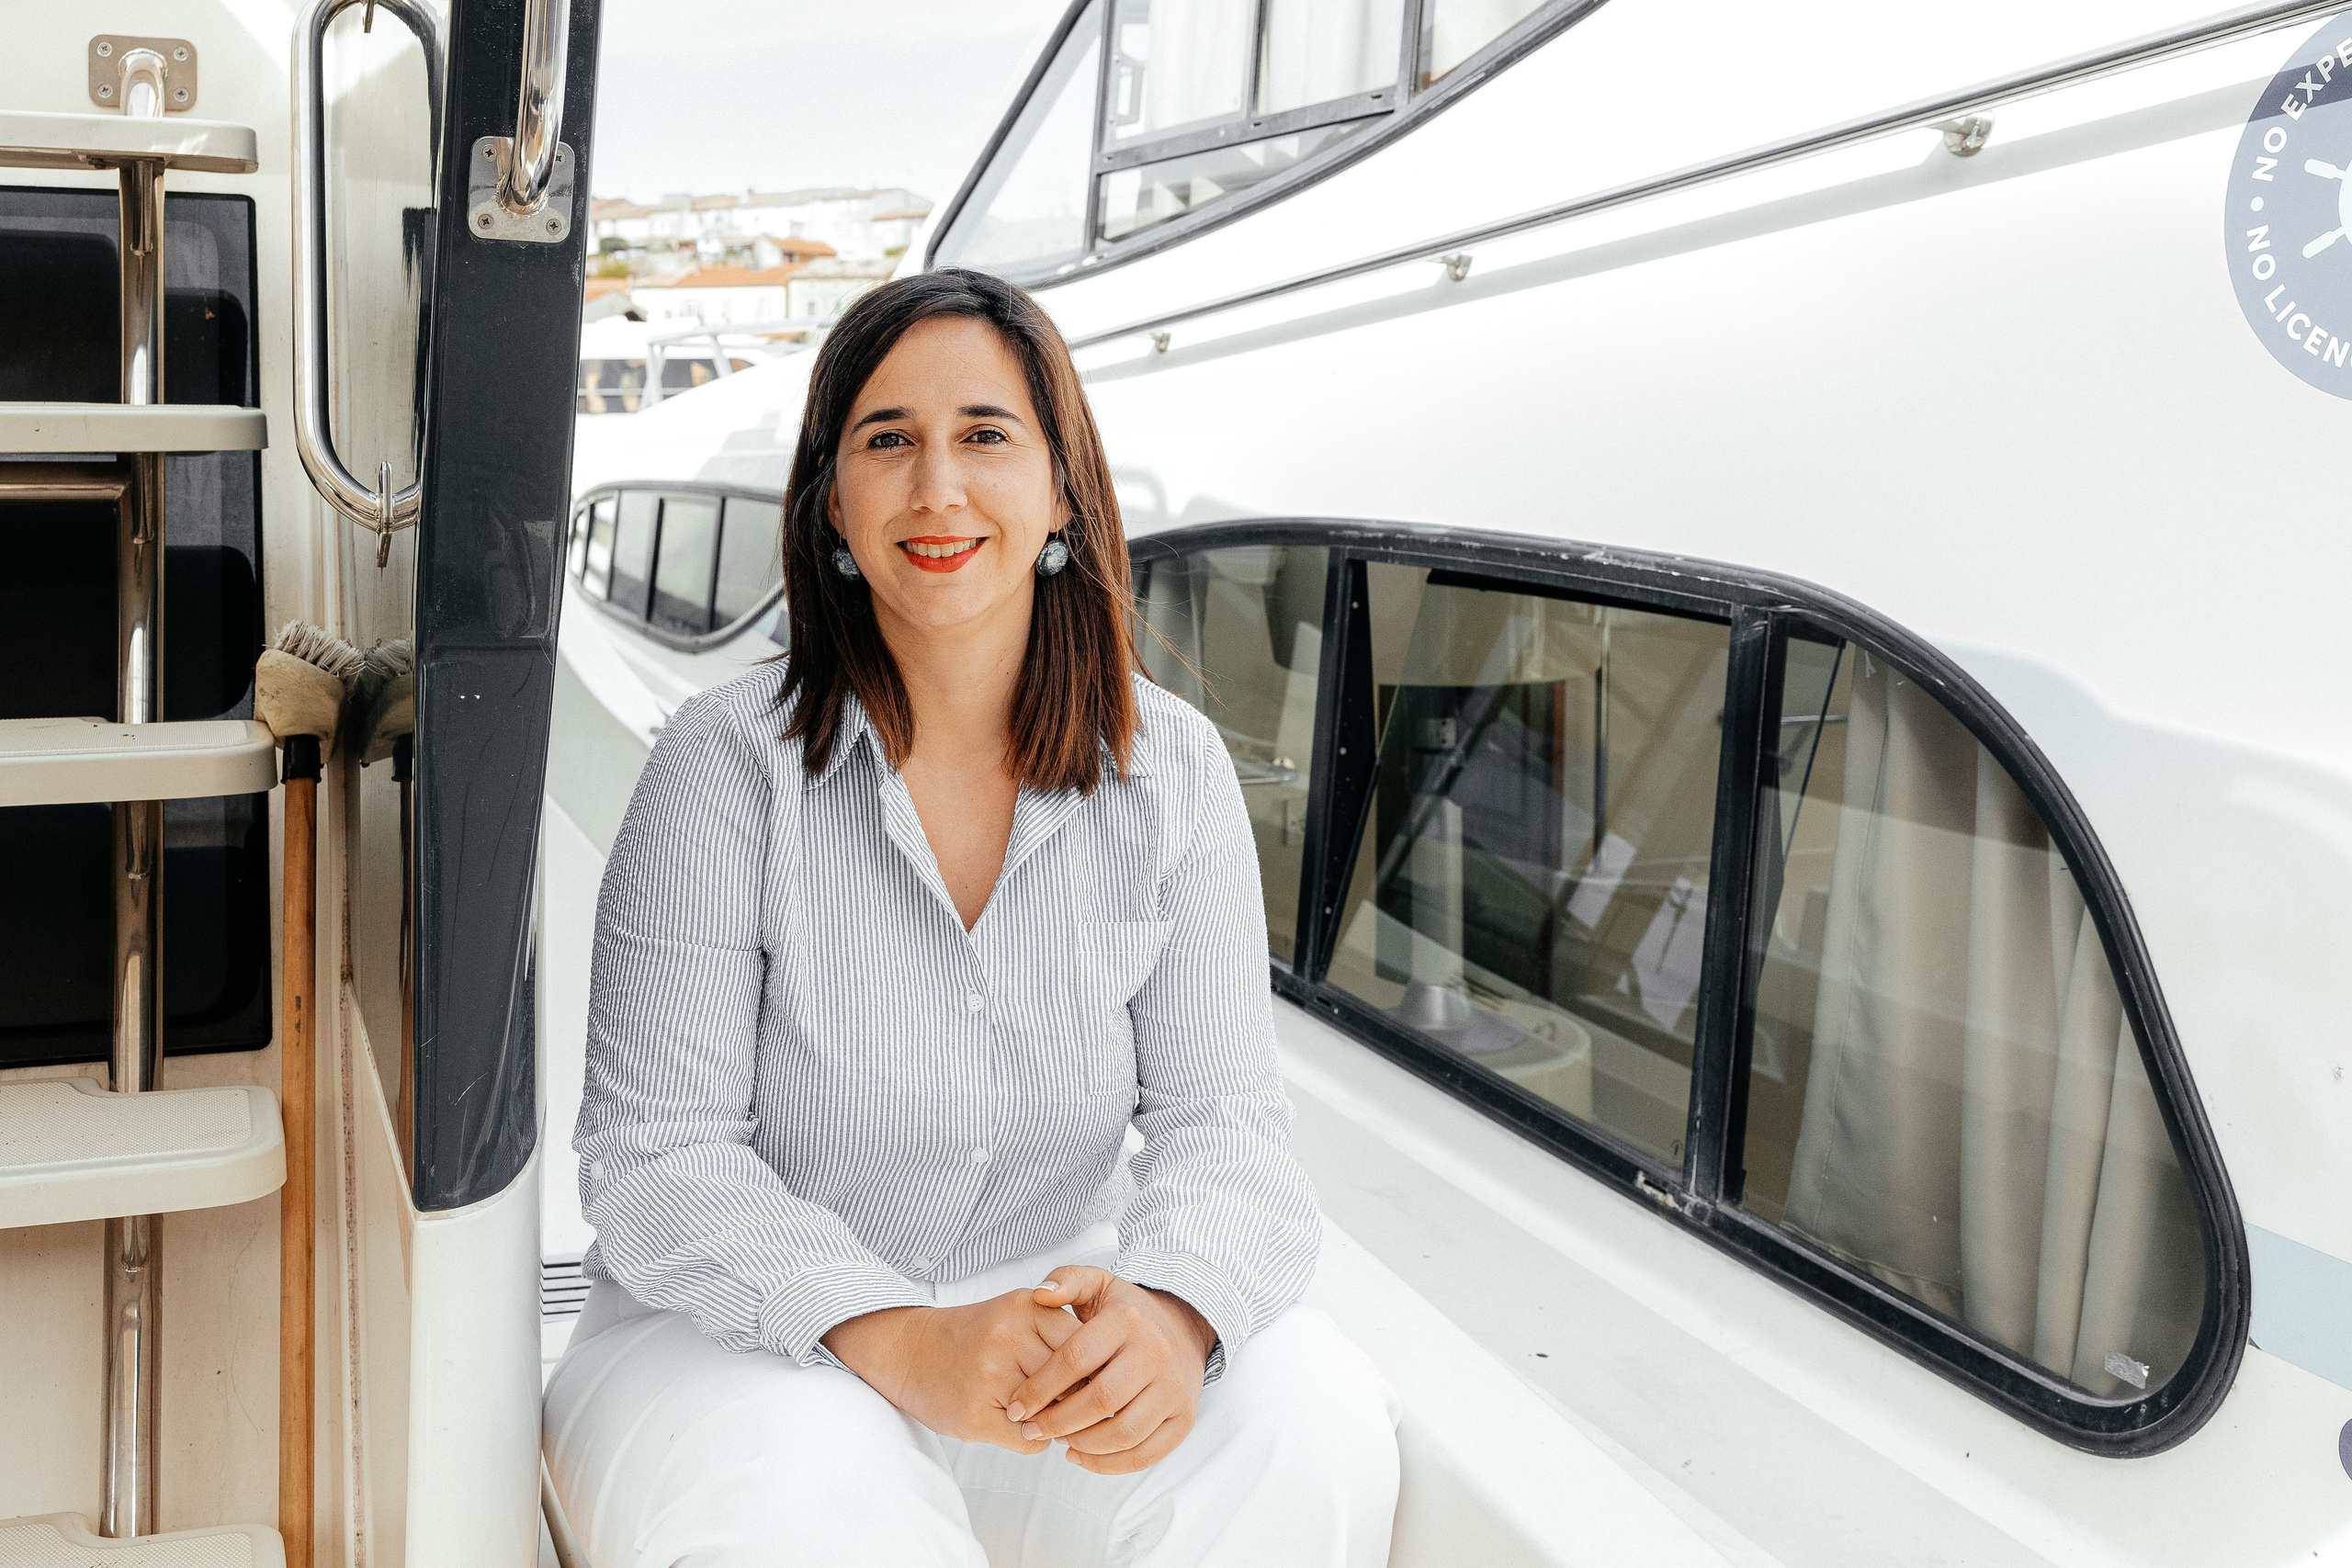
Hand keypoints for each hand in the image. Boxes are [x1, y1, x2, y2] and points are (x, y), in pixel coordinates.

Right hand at [822, 1290, 1081, 1452]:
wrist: (907, 1351)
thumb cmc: (974, 1336)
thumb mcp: (1018, 1315)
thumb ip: (1060, 1335)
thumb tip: (1109, 1380)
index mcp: (1026, 1306)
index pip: (1086, 1347)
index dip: (1096, 1370)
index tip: (1096, 1381)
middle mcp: (1008, 1337)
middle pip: (1074, 1382)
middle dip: (1078, 1399)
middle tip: (1070, 1404)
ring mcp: (989, 1377)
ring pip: (1054, 1414)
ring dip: (1056, 1421)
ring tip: (1041, 1413)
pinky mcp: (974, 1415)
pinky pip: (1029, 1441)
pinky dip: (1032, 1440)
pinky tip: (1016, 1425)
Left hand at [1004, 1267, 1216, 1474]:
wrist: (1183, 1329)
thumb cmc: (1128, 1313)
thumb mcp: (1099, 1284)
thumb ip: (1066, 1280)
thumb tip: (1040, 1294)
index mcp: (1128, 1320)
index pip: (1075, 1359)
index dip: (1040, 1387)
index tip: (1016, 1406)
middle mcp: (1156, 1353)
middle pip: (1099, 1400)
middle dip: (1057, 1421)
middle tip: (1031, 1429)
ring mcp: (1173, 1388)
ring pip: (1123, 1432)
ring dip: (1082, 1444)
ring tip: (1057, 1440)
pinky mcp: (1183, 1418)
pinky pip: (1145, 1453)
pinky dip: (1109, 1464)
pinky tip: (1080, 1456)